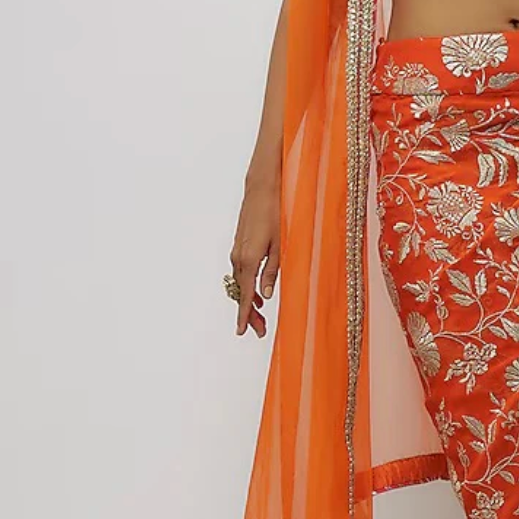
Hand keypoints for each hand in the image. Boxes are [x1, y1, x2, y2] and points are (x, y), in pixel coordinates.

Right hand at [228, 174, 280, 337]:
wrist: (263, 186)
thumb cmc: (277, 213)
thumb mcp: (281, 245)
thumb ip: (273, 271)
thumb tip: (265, 296)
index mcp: (248, 260)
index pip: (245, 295)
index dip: (244, 316)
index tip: (243, 332)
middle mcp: (238, 257)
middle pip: (240, 292)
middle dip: (248, 312)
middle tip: (260, 330)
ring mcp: (237, 249)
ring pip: (240, 281)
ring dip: (248, 299)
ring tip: (260, 315)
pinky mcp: (240, 243)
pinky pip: (240, 270)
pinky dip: (247, 284)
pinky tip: (257, 290)